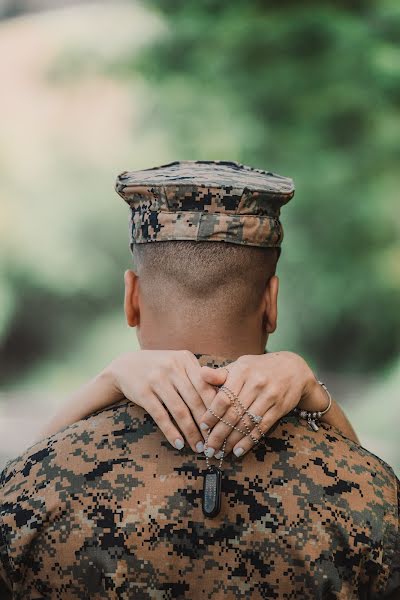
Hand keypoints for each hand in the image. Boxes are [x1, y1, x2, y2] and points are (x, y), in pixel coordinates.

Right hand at [107, 350, 217, 452]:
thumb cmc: (160, 368)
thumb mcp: (178, 365)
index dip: (216, 408)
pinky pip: (161, 416)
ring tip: (199, 447)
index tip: (225, 426)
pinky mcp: (143, 392)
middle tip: (215, 442)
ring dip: (191, 432)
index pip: (206, 386)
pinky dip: (171, 432)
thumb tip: (224, 403)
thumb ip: (198, 378)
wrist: (125, 365)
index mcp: (185, 359)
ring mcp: (156, 379)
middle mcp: (172, 367)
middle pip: (195, 400)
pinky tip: (179, 444)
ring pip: (179, 410)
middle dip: (206, 424)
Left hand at [198, 352, 323, 457]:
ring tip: (221, 452)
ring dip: (232, 440)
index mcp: (242, 371)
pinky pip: (261, 428)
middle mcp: (256, 384)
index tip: (203, 427)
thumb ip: (220, 374)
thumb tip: (200, 374)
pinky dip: (249, 441)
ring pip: (247, 423)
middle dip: (219, 434)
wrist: (293, 368)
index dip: (212, 415)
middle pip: (234, 414)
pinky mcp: (279, 408)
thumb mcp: (240, 365)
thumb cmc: (259, 368)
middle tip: (208, 448)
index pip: (224, 398)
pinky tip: (238, 451)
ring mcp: (269, 396)